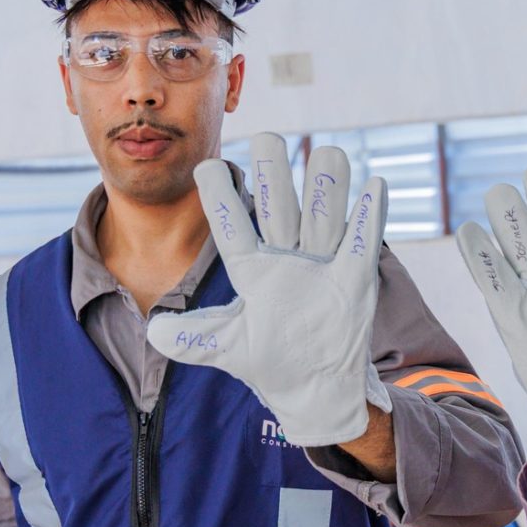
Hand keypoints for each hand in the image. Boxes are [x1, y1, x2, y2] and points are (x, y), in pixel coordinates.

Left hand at [148, 133, 390, 446]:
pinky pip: (364, 242)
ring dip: (327, 187)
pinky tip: (374, 187)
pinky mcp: (355, 278)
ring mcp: (323, 266)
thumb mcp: (230, 348)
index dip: (222, 201)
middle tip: (267, 139)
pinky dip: (369, 217)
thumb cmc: (272, 363)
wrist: (316, 386)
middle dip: (274, 175)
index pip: (234, 229)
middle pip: (279, 209)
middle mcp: (287, 258)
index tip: (207, 167)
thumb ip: (194, 338)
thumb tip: (153, 332)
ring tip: (327, 153)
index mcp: (254, 271)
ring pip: (323, 217)